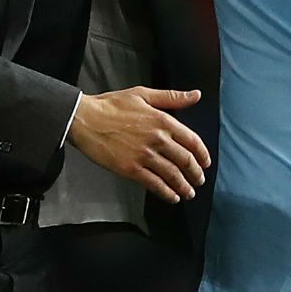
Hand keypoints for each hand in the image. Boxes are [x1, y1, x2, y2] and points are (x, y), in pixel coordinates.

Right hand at [67, 87, 210, 201]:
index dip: (202, 154)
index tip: (206, 163)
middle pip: (185, 160)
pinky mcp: (131, 169)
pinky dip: (166, 193)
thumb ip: (172, 97)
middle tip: (199, 181)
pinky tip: (172, 197)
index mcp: (163, 121)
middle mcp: (157, 139)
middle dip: (196, 174)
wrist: (85, 119)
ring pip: (172, 175)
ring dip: (184, 186)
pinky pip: (154, 184)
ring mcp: (144, 156)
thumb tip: (196, 95)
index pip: (192, 141)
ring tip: (189, 193)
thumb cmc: (111, 105)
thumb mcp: (143, 94)